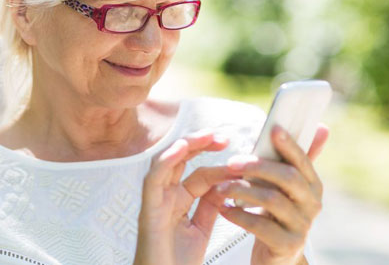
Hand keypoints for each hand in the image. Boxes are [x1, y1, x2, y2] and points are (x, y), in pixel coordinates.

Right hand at [134, 130, 240, 264]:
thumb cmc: (175, 264)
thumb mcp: (200, 231)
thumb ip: (210, 207)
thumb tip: (225, 185)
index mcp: (177, 202)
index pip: (198, 174)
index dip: (219, 164)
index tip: (240, 159)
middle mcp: (164, 197)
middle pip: (180, 161)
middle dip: (200, 144)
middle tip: (223, 137)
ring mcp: (155, 201)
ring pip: (165, 162)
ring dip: (185, 145)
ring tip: (207, 136)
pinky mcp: (148, 210)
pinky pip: (153, 179)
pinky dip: (166, 161)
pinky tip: (181, 149)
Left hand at [214, 123, 329, 264]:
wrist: (276, 257)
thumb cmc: (276, 215)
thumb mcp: (286, 188)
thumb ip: (294, 160)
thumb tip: (322, 127)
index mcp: (313, 186)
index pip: (303, 161)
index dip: (290, 145)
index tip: (273, 129)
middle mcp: (312, 205)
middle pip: (288, 178)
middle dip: (258, 166)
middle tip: (231, 163)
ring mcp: (301, 226)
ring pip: (272, 200)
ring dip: (242, 190)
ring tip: (220, 188)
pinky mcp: (287, 245)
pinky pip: (260, 226)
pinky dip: (239, 216)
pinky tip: (223, 210)